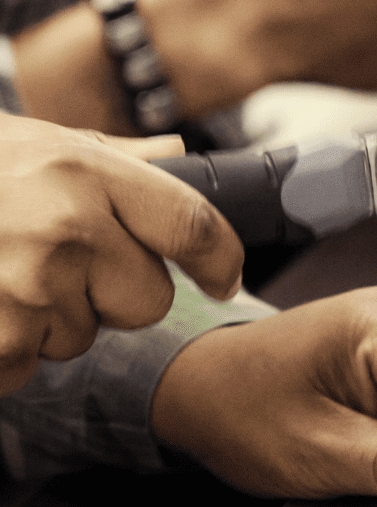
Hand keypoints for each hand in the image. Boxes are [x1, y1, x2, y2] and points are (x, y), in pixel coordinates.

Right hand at [0, 115, 242, 394]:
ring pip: (85, 337)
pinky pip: (28, 364)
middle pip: (149, 302)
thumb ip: (116, 158)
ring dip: (52, 318)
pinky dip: (6, 348)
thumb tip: (180, 158)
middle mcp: (66, 227)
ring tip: (1, 272)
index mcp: (86, 171)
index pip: (193, 226)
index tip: (224, 278)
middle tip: (54, 260)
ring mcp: (27, 285)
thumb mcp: (37, 142)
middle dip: (113, 292)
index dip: (221, 259)